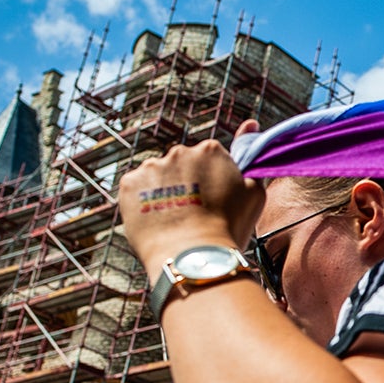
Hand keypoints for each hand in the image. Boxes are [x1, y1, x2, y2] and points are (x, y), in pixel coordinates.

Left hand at [117, 132, 265, 271]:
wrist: (193, 257)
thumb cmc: (229, 228)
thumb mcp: (255, 194)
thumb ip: (251, 162)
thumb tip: (250, 125)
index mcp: (210, 150)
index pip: (209, 159)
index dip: (212, 181)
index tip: (213, 200)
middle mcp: (178, 152)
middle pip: (181, 165)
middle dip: (186, 183)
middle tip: (194, 213)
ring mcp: (151, 167)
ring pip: (157, 177)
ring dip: (164, 192)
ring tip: (174, 220)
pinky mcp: (128, 184)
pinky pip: (136, 190)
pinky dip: (142, 203)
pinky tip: (156, 221)